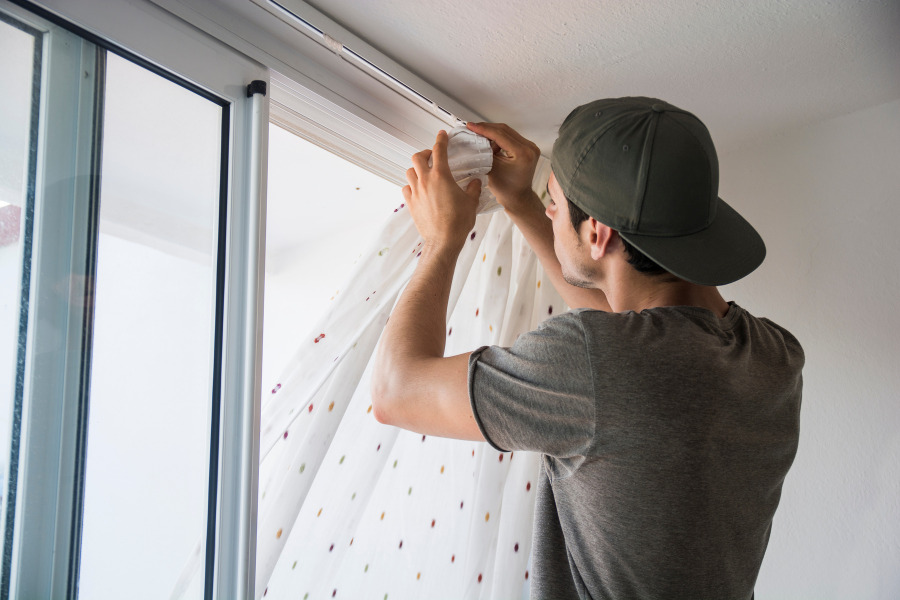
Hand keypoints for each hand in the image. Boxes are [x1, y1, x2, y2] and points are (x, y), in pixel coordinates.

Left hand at [404, 130, 480, 250]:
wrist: (443, 240)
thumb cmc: (457, 222)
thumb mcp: (471, 202)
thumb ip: (473, 189)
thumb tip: (475, 182)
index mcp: (441, 176)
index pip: (439, 150)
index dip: (441, 140)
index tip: (442, 135)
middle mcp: (425, 181)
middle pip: (417, 157)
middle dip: (425, 153)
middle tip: (432, 157)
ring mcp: (416, 192)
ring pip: (409, 172)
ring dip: (416, 169)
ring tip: (424, 173)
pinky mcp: (411, 204)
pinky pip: (406, 189)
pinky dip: (411, 186)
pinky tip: (418, 189)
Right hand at [466, 122, 540, 213]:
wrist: (517, 198)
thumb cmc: (504, 188)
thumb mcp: (492, 168)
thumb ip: (486, 151)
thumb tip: (477, 137)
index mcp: (523, 153)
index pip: (500, 135)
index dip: (484, 129)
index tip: (470, 126)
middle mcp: (530, 147)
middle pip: (505, 130)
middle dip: (487, 128)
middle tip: (472, 127)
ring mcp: (531, 147)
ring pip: (508, 132)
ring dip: (493, 132)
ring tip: (479, 135)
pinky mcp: (528, 148)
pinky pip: (511, 137)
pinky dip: (499, 138)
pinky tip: (490, 141)